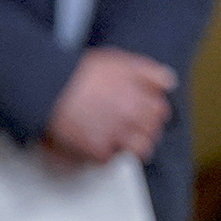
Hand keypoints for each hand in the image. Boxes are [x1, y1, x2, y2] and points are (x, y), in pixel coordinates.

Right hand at [45, 47, 176, 162]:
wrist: (52, 89)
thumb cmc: (81, 73)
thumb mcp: (121, 61)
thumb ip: (149, 72)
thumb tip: (168, 83)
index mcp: (140, 96)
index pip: (161, 111)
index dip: (153, 111)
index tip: (146, 113)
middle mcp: (132, 117)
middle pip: (152, 132)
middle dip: (145, 130)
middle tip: (132, 129)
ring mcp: (115, 135)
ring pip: (138, 149)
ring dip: (132, 147)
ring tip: (121, 143)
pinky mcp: (96, 150)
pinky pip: (109, 160)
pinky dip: (105, 155)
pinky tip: (98, 146)